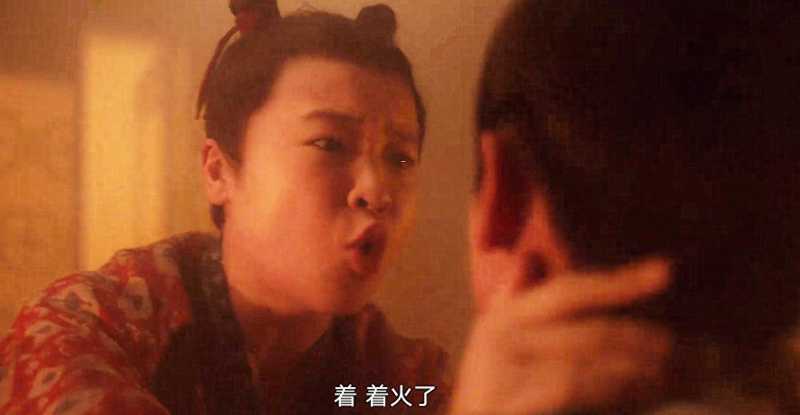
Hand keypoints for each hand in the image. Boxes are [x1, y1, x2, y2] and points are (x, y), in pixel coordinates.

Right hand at [450, 258, 672, 414]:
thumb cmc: (489, 396)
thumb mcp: (498, 346)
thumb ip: (517, 302)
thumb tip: (528, 259)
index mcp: (502, 316)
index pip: (568, 291)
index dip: (618, 281)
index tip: (666, 271)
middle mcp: (500, 336)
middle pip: (589, 330)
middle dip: (646, 341)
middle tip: (692, 351)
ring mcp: (503, 373)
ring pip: (587, 364)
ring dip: (638, 372)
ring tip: (676, 376)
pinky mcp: (508, 403)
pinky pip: (572, 389)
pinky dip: (615, 392)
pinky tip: (643, 393)